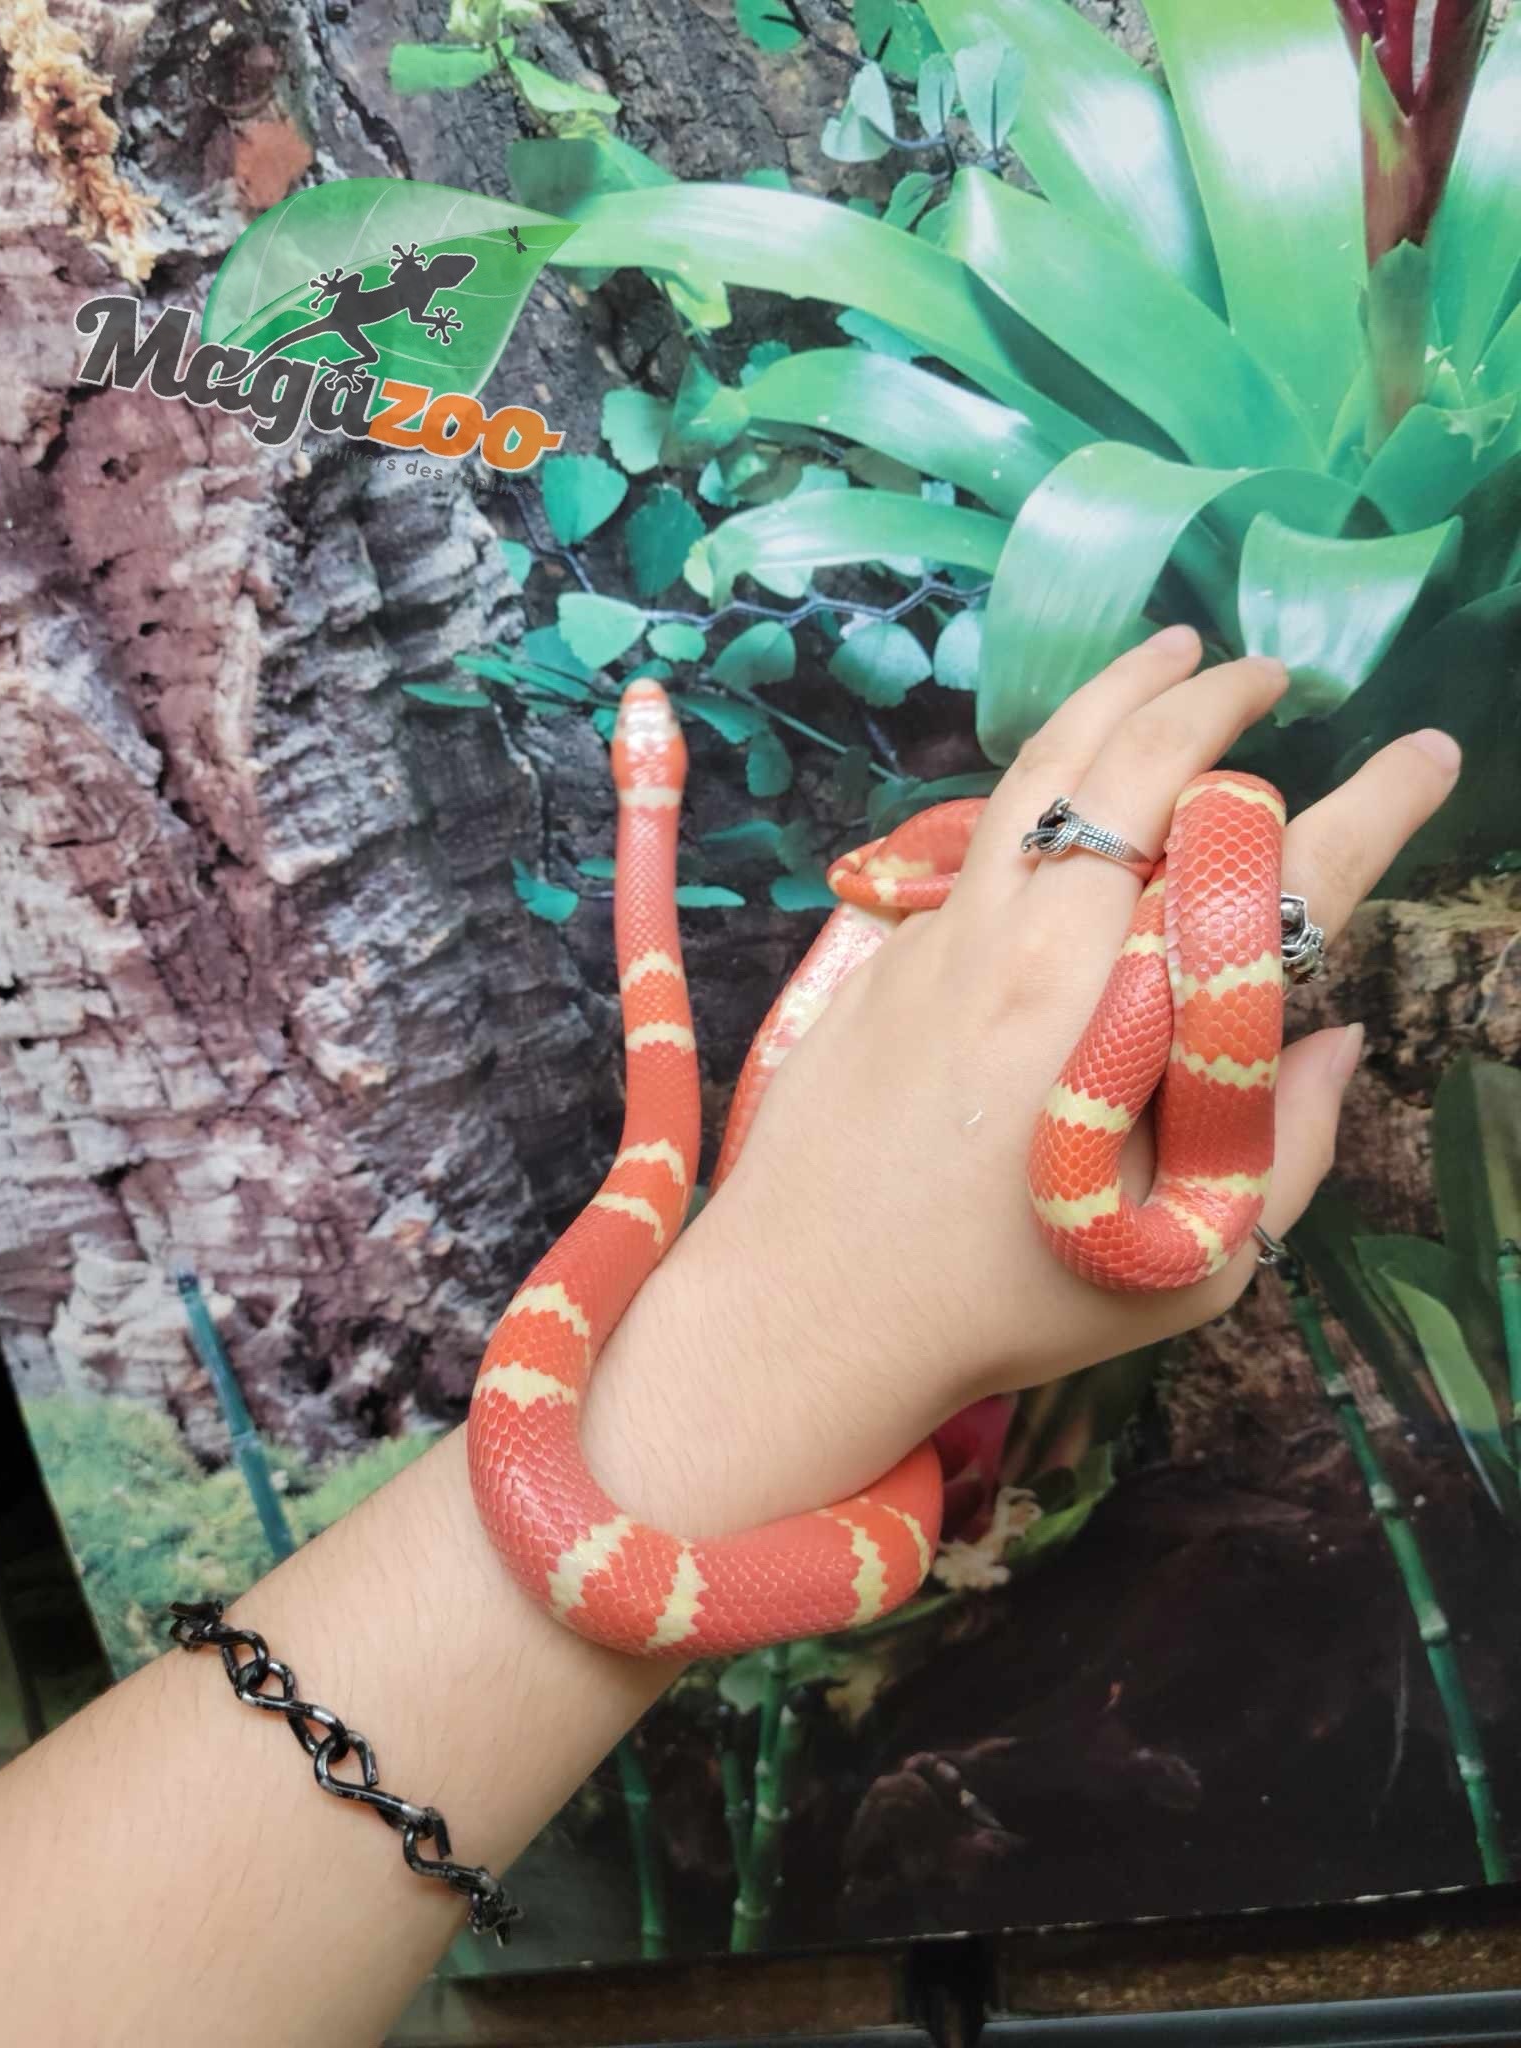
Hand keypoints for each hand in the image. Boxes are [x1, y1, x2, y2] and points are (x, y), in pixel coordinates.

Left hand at [583, 627, 1459, 1540]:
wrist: (807, 1309)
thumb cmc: (1014, 1303)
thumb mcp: (1193, 1265)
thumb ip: (1287, 1149)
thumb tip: (1333, 1040)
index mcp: (1137, 1029)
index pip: (1281, 881)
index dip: (1375, 807)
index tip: (1428, 752)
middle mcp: (1044, 949)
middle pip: (1145, 770)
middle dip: (1222, 701)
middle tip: (1273, 674)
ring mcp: (953, 935)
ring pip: (1044, 768)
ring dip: (1119, 692)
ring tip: (1174, 648)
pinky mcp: (888, 949)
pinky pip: (979, 836)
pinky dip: (1041, 782)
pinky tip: (1066, 781)